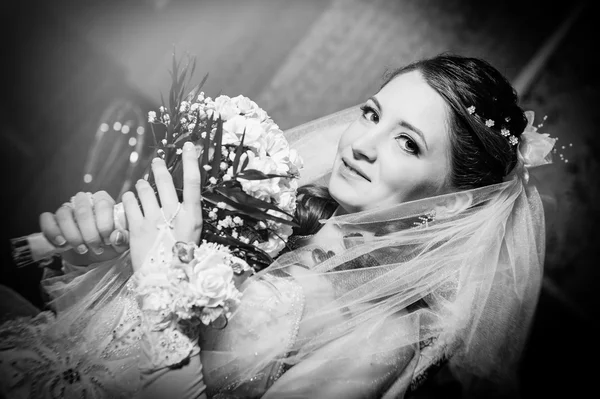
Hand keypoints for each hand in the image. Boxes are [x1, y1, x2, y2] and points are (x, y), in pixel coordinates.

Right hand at [39, 191, 128, 265]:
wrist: (93, 253)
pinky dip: (52, 231)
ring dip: (73, 235)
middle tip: (96, 247)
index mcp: (103, 201)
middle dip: (89, 233)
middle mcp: (84, 201)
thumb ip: (124, 238)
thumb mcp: (121, 242)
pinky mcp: (53, 220)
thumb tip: (116, 236)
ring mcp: (67, 209)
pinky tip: (62, 243)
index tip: (108, 240)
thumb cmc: (109, 243)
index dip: (105, 223)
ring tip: (82, 249)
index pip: (102, 203)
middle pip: (82, 209)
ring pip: (64, 214)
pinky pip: (47, 218)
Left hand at [123, 141, 202, 271]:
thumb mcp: (191, 237)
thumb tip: (178, 203)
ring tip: (141, 186)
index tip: (189, 146)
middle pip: (166, 181)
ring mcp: (154, 219)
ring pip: (145, 190)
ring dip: (142, 185)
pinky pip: (129, 202)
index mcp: (192, 217)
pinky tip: (130, 199)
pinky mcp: (136, 227)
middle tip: (156, 162)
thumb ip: (185, 218)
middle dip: (159, 168)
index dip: (191, 162)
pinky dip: (129, 198)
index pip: (194, 183)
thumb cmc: (182, 261)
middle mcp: (173, 214)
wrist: (165, 281)